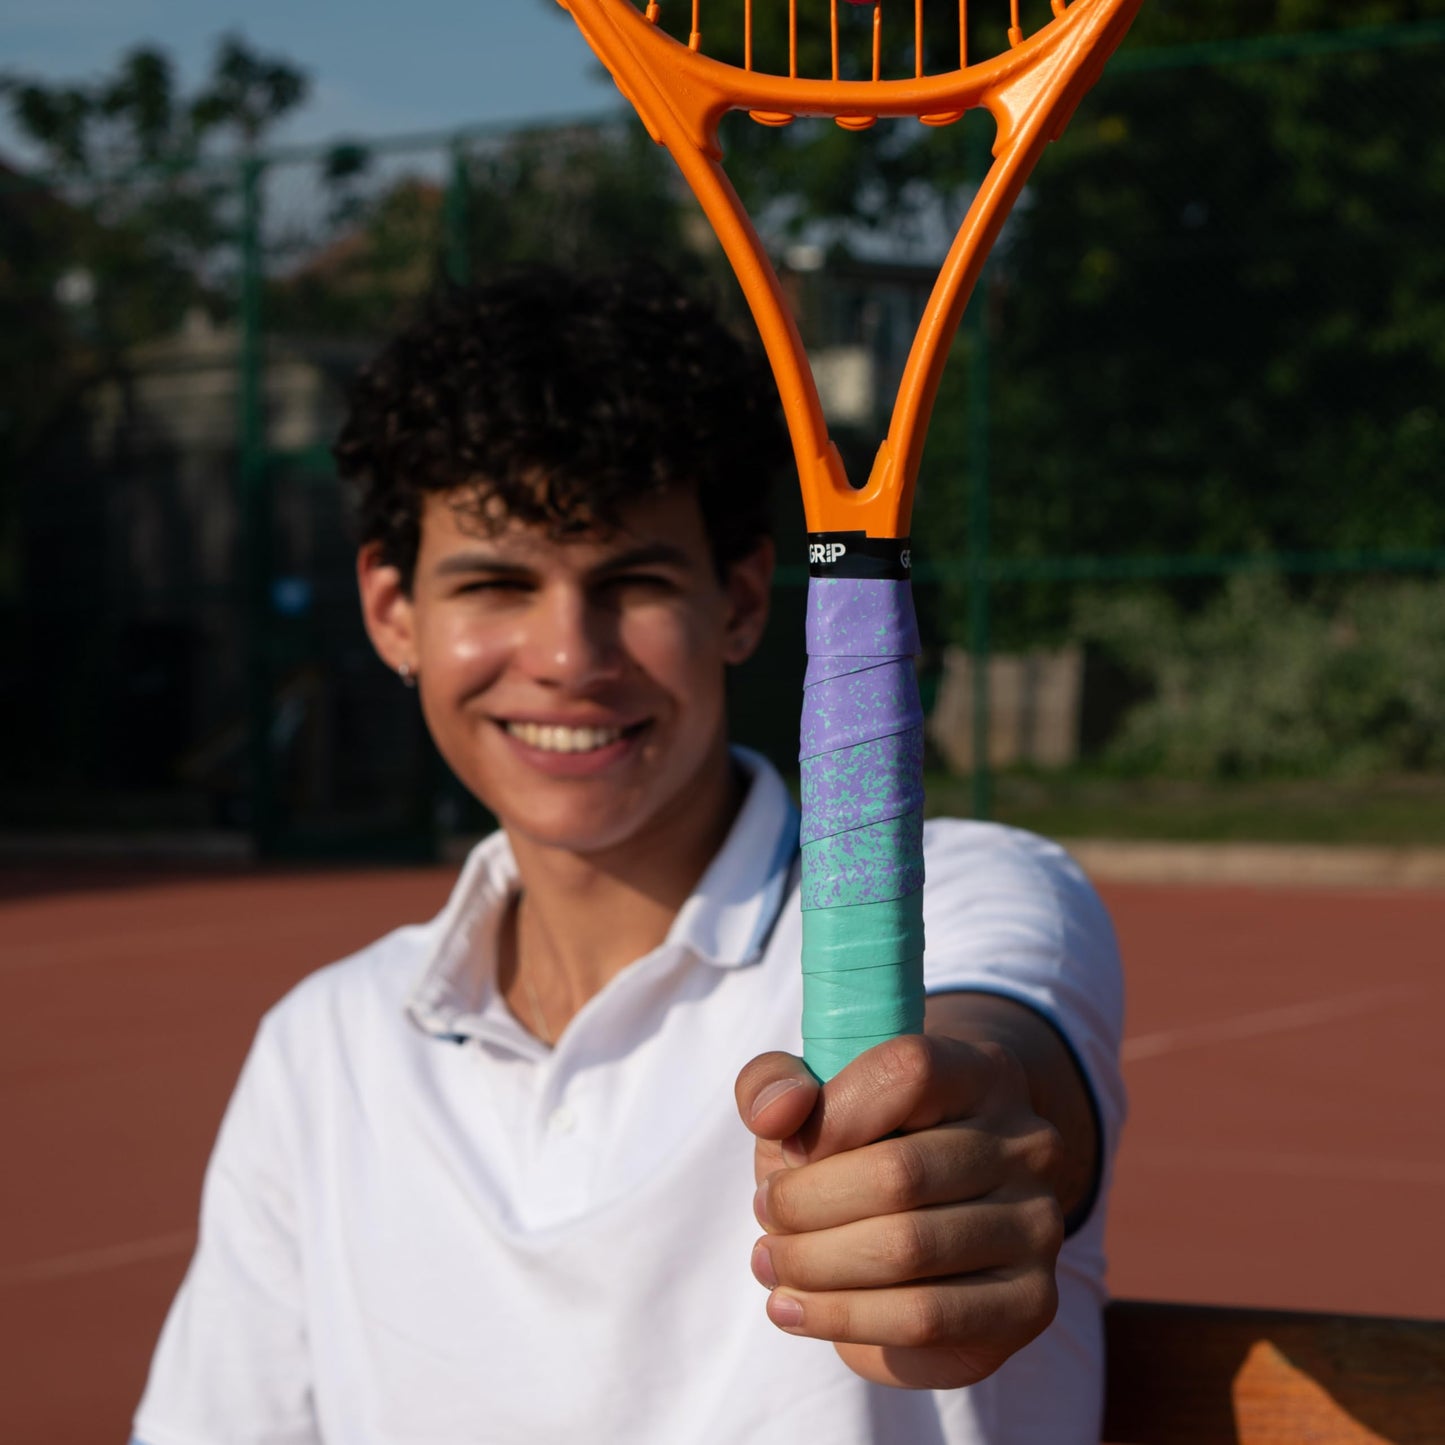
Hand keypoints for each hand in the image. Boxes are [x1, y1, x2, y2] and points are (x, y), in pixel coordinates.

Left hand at [735, 1027, 1069, 1390]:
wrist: (928, 1224)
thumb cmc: (859, 1145)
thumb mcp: (809, 1100)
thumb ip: (772, 1084)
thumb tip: (776, 1114)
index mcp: (980, 1071)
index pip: (909, 1070)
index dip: (833, 1113)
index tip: (787, 1149)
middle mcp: (1026, 1141)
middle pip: (899, 1172)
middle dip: (807, 1202)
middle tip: (764, 1213)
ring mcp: (1038, 1223)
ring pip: (907, 1249)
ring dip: (814, 1263)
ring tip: (768, 1263)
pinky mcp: (1032, 1302)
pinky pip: (925, 1316)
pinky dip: (841, 1316)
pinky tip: (792, 1309)